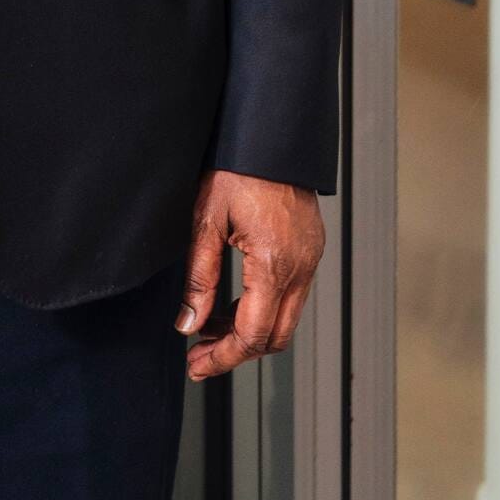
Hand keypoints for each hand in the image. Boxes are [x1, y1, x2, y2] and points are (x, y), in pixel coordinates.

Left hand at [176, 168, 324, 381]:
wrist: (271, 133)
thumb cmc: (238, 167)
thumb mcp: (205, 219)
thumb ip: (199, 277)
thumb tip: (188, 324)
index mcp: (275, 264)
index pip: (253, 335)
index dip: (223, 357)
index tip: (196, 366)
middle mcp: (301, 267)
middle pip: (275, 337)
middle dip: (236, 352)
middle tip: (199, 356)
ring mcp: (310, 258)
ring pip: (285, 319)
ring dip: (248, 330)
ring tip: (208, 327)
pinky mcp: (310, 248)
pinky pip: (291, 295)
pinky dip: (263, 307)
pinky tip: (233, 301)